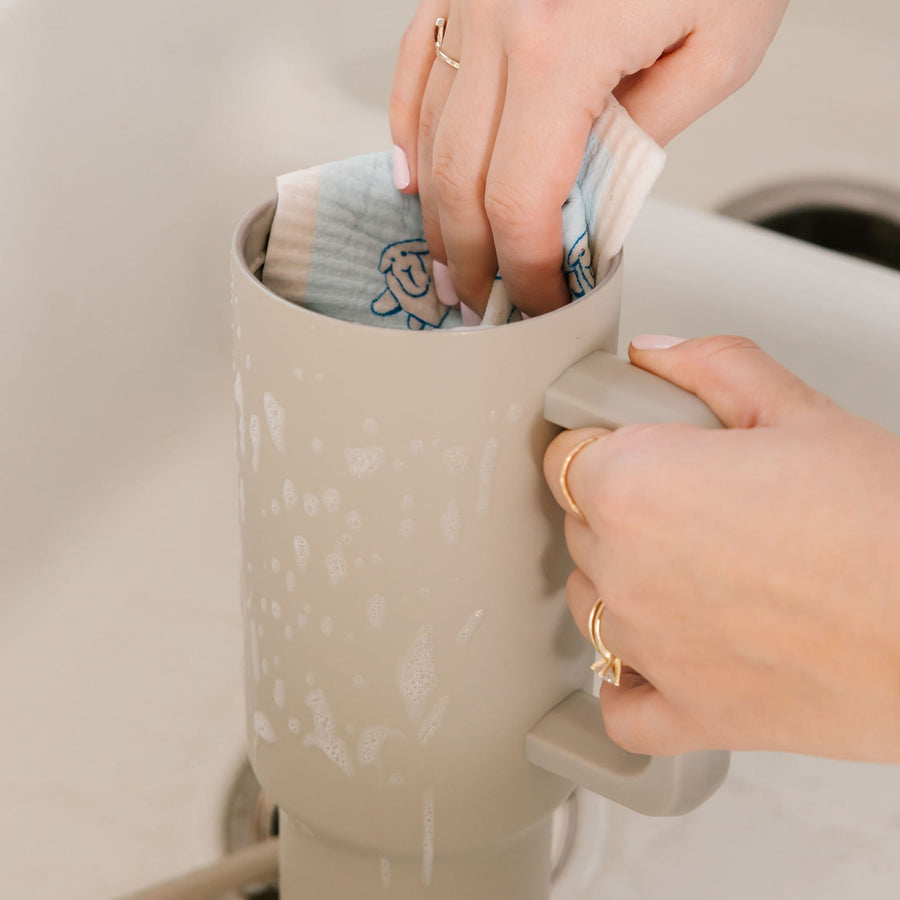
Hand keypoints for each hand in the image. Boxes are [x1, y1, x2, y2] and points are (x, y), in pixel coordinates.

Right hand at [389, 0, 788, 316]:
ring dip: (435, 212)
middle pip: (461, 180)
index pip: (522, 200)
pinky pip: (414, 68)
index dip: (525, 267)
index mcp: (562, 44)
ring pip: (429, 135)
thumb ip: (642, 137)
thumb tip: (588, 199)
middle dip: (471, 257)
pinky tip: (409, 180)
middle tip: (480, 302)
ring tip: (447, 261)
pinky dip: (406, 132)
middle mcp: (498, 19)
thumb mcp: (719, 48)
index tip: (537, 301)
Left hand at [543, 335, 899, 763]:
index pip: (564, 457)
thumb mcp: (802, 412)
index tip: (636, 452)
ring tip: (699, 571)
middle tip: (695, 506)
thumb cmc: (888, 526)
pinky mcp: (688, 714)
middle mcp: (625, 570)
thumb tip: (653, 356)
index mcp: (635, 486)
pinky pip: (620, 705)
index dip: (603, 448)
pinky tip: (662, 655)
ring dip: (624, 585)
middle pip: (580, 526)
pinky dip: (631, 682)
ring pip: (591, 603)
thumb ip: (712, 368)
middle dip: (621, 511)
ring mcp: (649, 648)